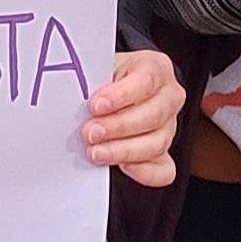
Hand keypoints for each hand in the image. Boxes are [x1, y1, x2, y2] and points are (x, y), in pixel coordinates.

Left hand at [82, 50, 186, 186]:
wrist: (110, 92)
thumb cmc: (105, 79)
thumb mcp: (100, 69)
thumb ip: (94, 80)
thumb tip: (71, 95)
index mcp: (156, 68)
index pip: (146, 81)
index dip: (121, 95)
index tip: (95, 105)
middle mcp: (169, 97)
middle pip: (152, 115)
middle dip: (118, 127)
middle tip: (90, 132)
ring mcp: (169, 126)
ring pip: (156, 143)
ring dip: (123, 150)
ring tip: (96, 152)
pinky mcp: (164, 153)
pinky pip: (164, 170)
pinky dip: (144, 172)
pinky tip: (122, 167)